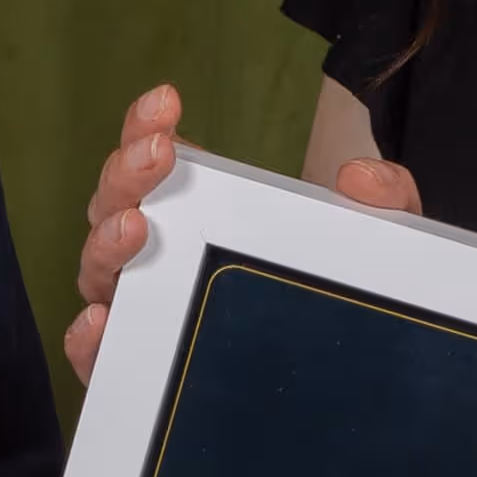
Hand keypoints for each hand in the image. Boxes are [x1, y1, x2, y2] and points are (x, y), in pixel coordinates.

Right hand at [68, 80, 415, 376]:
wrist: (353, 374)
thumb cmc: (339, 288)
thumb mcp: (378, 240)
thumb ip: (387, 200)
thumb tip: (362, 178)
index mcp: (196, 209)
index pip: (151, 159)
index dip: (146, 127)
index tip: (167, 103)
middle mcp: (157, 256)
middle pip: (114, 208)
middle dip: (127, 175)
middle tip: (156, 157)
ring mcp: (144, 310)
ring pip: (100, 273)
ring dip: (107, 244)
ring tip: (134, 227)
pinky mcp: (141, 368)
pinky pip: (102, 355)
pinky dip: (89, 339)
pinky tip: (101, 321)